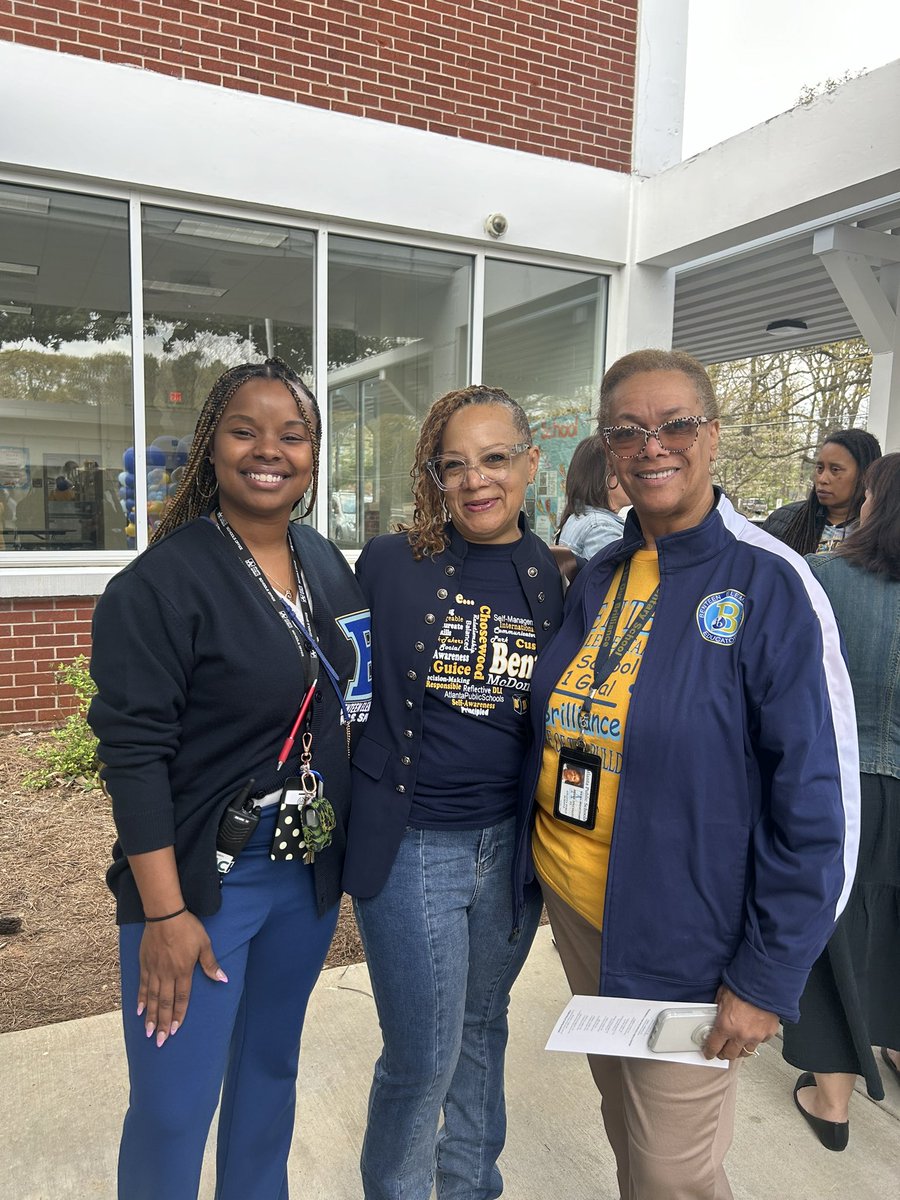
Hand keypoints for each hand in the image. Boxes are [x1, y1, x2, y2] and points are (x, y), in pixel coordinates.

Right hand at [137, 912, 226, 1046]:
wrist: (165, 915)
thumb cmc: (188, 928)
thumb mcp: (204, 944)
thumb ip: (211, 964)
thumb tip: (223, 979)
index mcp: (183, 971)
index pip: (181, 998)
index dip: (178, 1015)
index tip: (174, 1030)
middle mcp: (167, 974)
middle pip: (164, 1003)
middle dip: (162, 1023)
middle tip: (159, 1041)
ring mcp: (154, 970)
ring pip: (151, 998)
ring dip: (150, 1016)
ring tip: (148, 1032)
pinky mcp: (145, 964)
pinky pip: (142, 985)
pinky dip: (140, 999)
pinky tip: (138, 1011)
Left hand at [702, 985, 778, 1060]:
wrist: (763, 981)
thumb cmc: (743, 985)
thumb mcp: (722, 996)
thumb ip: (718, 1010)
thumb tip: (715, 1016)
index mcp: (725, 1025)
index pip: (714, 1047)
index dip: (710, 1051)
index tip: (709, 1053)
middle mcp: (741, 1034)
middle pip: (730, 1054)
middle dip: (724, 1054)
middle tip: (721, 1051)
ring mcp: (756, 1036)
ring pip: (746, 1052)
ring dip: (740, 1049)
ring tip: (736, 1044)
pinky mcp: (768, 1033)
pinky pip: (760, 1042)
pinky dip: (755, 1040)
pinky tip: (752, 1033)